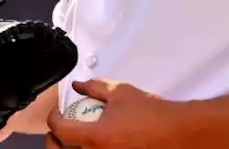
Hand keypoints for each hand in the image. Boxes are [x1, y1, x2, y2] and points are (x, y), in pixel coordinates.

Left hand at [46, 79, 184, 148]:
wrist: (175, 132)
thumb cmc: (151, 114)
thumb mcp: (120, 92)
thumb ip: (95, 87)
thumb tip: (79, 85)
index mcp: (95, 137)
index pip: (60, 130)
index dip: (53, 118)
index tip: (56, 112)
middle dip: (53, 141)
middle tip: (57, 130)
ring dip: (68, 148)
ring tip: (71, 139)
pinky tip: (91, 144)